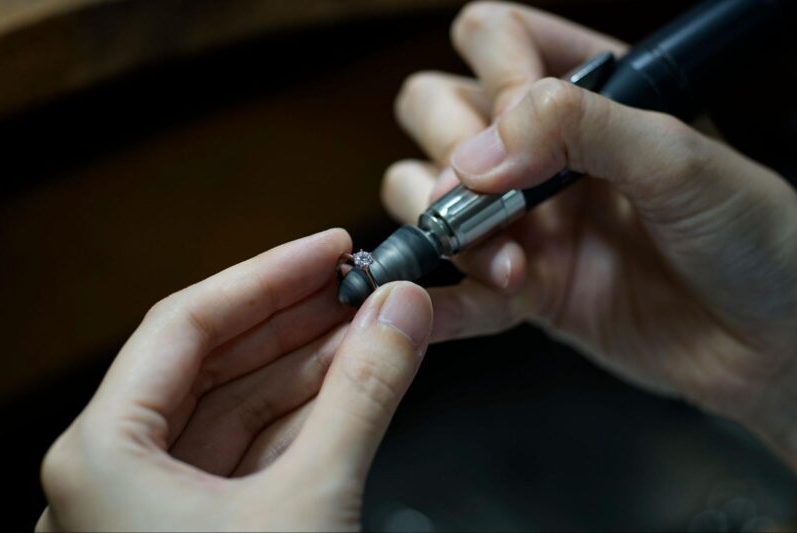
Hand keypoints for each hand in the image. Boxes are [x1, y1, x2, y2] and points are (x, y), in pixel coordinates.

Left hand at [37, 229, 431, 530]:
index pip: (186, 325)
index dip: (265, 276)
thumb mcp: (315, 501)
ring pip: (236, 406)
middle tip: (359, 284)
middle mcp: (113, 474)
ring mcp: (154, 505)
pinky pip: (250, 450)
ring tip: (370, 325)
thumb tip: (401, 315)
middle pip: (213, 361)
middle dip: (294, 318)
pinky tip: (351, 381)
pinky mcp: (199, 530)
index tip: (327, 250)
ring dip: (307, 364)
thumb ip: (363, 395)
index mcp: (102, 456)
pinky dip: (304, 414)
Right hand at [382, 2, 796, 466]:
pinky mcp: (522, 287)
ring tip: (511, 261)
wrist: (771, 342)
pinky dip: (443, 298)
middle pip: (436, 107)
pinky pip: (456, 286)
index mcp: (587, 94)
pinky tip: (444, 308)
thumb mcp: (681, 159)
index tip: (519, 117)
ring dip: (449, 225)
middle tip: (491, 190)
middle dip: (451, 147)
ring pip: (423, 191)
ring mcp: (526, 219)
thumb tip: (483, 150)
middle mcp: (543, 151)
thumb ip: (583, 129)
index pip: (495, 38)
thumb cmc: (757, 236)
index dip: (495, 70)